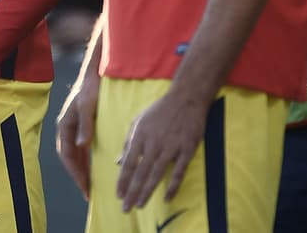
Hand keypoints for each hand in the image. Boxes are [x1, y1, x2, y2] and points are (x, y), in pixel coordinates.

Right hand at [56, 67, 99, 197]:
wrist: (95, 71)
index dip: (74, 172)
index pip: (66, 155)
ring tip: (92, 186)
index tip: (84, 187)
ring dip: (82, 169)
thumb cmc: (90, 86)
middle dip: (78, 175)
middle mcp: (67, 129)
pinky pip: (83, 148)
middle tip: (88, 193)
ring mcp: (75, 128)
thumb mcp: (88, 105)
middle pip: (70, 158)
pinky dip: (88, 160)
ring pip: (76, 155)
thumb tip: (81, 145)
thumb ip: (85, 125)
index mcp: (64, 126)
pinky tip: (97, 168)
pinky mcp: (84, 126)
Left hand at [116, 89, 207, 210]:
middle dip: (132, 192)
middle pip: (141, 172)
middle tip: (126, 208)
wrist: (187, 98)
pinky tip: (167, 197)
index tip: (119, 195)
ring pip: (157, 174)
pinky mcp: (187, 149)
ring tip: (140, 205)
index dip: (123, 181)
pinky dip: (172, 186)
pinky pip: (179, 172)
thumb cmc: (160, 110)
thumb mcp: (139, 121)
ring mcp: (171, 147)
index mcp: (140, 135)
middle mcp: (154, 143)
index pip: (129, 163)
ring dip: (147, 191)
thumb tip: (118, 162)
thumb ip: (128, 142)